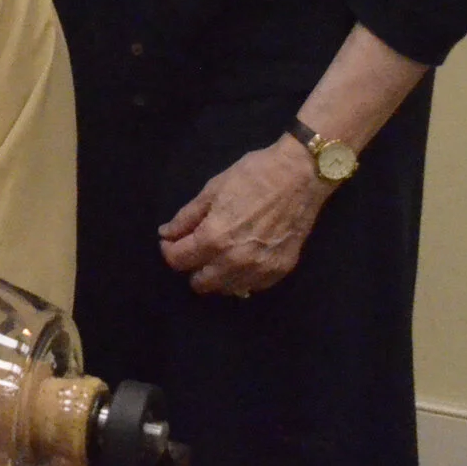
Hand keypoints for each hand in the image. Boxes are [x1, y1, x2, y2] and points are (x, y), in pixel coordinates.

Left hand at [158, 137, 332, 297]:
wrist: (300, 176)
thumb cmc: (252, 177)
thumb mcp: (211, 191)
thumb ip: (186, 218)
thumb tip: (166, 234)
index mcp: (214, 239)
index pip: (178, 261)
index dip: (168, 250)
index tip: (171, 239)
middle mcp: (235, 261)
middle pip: (200, 283)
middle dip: (191, 266)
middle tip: (195, 247)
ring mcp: (260, 269)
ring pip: (226, 289)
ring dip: (216, 274)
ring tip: (219, 252)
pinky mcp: (280, 270)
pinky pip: (252, 285)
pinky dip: (241, 276)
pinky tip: (241, 257)